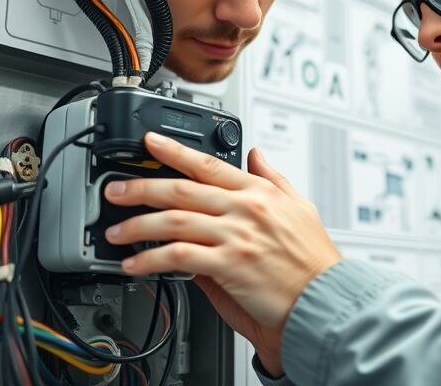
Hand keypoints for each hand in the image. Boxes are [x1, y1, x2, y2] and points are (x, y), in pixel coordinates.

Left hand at [103, 132, 341, 375]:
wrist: (325, 297)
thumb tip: (256, 155)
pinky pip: (178, 257)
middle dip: (140, 188)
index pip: (208, 164)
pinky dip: (150, 260)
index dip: (174, 151)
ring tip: (116, 232)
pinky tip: (135, 265)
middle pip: (181, 189)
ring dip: (138, 226)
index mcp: (259, 192)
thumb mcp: (300, 206)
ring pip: (173, 221)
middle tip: (115, 191)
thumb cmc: (313, 259)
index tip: (149, 143)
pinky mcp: (228, 265)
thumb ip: (273, 178)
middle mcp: (244, 209)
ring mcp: (235, 236)